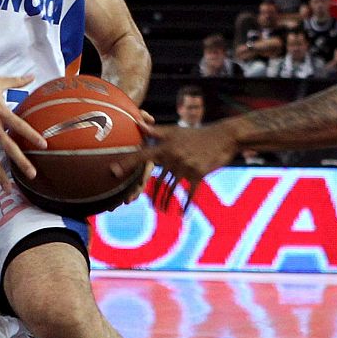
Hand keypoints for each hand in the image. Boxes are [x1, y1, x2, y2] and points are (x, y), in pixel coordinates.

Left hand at [115, 122, 238, 209]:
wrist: (224, 137)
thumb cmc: (197, 134)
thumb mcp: (176, 131)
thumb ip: (155, 131)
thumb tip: (137, 123)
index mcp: (166, 147)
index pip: (142, 156)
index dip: (127, 163)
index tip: (113, 171)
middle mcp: (174, 158)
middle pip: (156, 179)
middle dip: (144, 191)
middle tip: (130, 201)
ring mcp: (186, 167)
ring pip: (170, 188)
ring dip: (163, 201)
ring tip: (159, 209)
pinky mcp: (199, 175)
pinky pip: (189, 194)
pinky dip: (185, 205)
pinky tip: (181, 214)